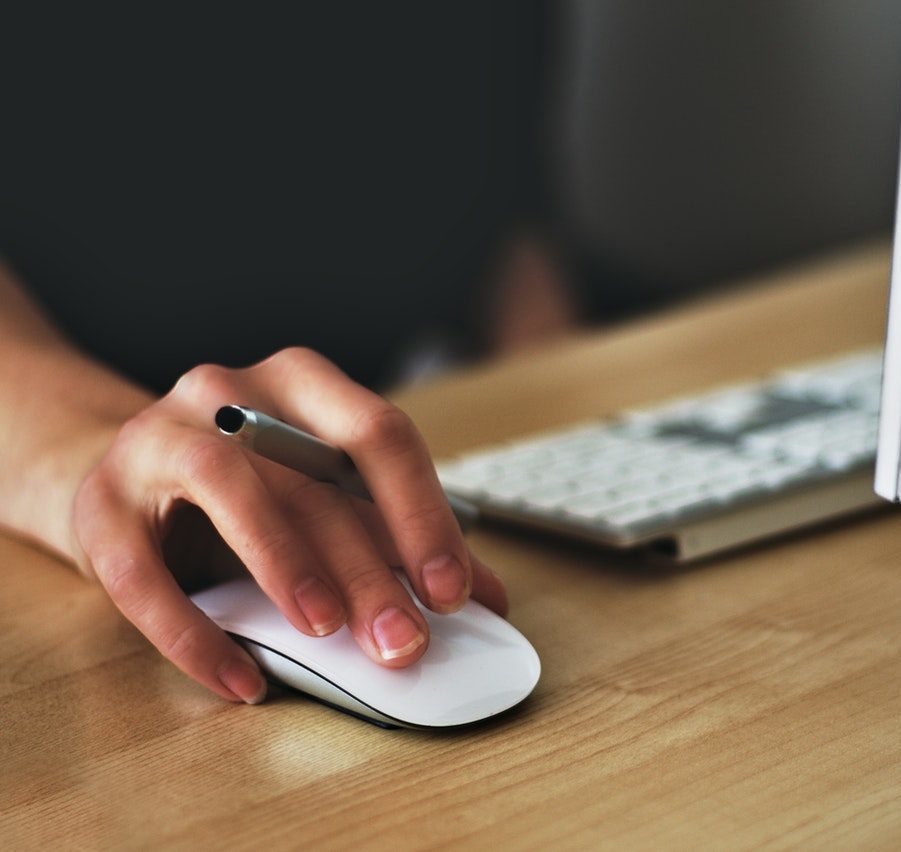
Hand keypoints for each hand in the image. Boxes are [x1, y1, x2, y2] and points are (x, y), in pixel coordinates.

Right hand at [72, 347, 506, 703]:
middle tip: (405, 640)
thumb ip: (397, 538)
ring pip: (227, 487)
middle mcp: (229, 393)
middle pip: (311, 476)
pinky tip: (241, 681)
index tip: (454, 591)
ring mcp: (157, 438)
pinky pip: (142, 573)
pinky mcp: (100, 503)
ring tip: (326, 632)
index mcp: (301, 384)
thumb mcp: (324, 498)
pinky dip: (194, 633)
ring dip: (285, 563)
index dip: (422, 513)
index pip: (377, 434)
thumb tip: (485, 597)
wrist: (130, 476)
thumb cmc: (247, 488)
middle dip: (367, 566)